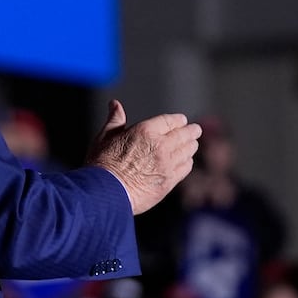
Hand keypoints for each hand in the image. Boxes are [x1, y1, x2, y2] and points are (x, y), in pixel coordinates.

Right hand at [87, 100, 201, 214]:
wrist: (106, 192)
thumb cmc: (102, 164)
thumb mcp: (105, 136)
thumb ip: (115, 119)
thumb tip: (115, 104)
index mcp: (145, 131)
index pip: (169, 121)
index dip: (178, 120)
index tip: (183, 120)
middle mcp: (160, 146)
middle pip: (183, 135)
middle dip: (191, 131)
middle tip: (196, 130)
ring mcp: (166, 164)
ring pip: (187, 151)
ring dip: (191, 146)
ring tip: (193, 144)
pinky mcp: (168, 181)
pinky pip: (184, 168)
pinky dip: (187, 162)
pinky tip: (186, 161)